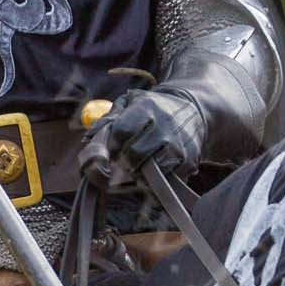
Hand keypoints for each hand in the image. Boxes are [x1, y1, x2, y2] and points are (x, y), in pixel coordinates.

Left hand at [80, 88, 207, 185]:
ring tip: (134, 168)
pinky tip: (150, 173)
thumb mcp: (131, 102)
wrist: (195, 111)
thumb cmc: (154, 109)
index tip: (109, 148)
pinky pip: (162, 183)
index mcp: (147, 108)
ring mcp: (177, 147)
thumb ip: (108, 118)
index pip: (120, 132)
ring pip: (147, 173)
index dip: (109, 145)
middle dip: (120, 163)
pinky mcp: (187, 163)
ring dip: (135, 175)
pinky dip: (151, 183)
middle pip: (132, 155)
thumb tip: (89, 140)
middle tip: (118, 163)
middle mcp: (164, 127)